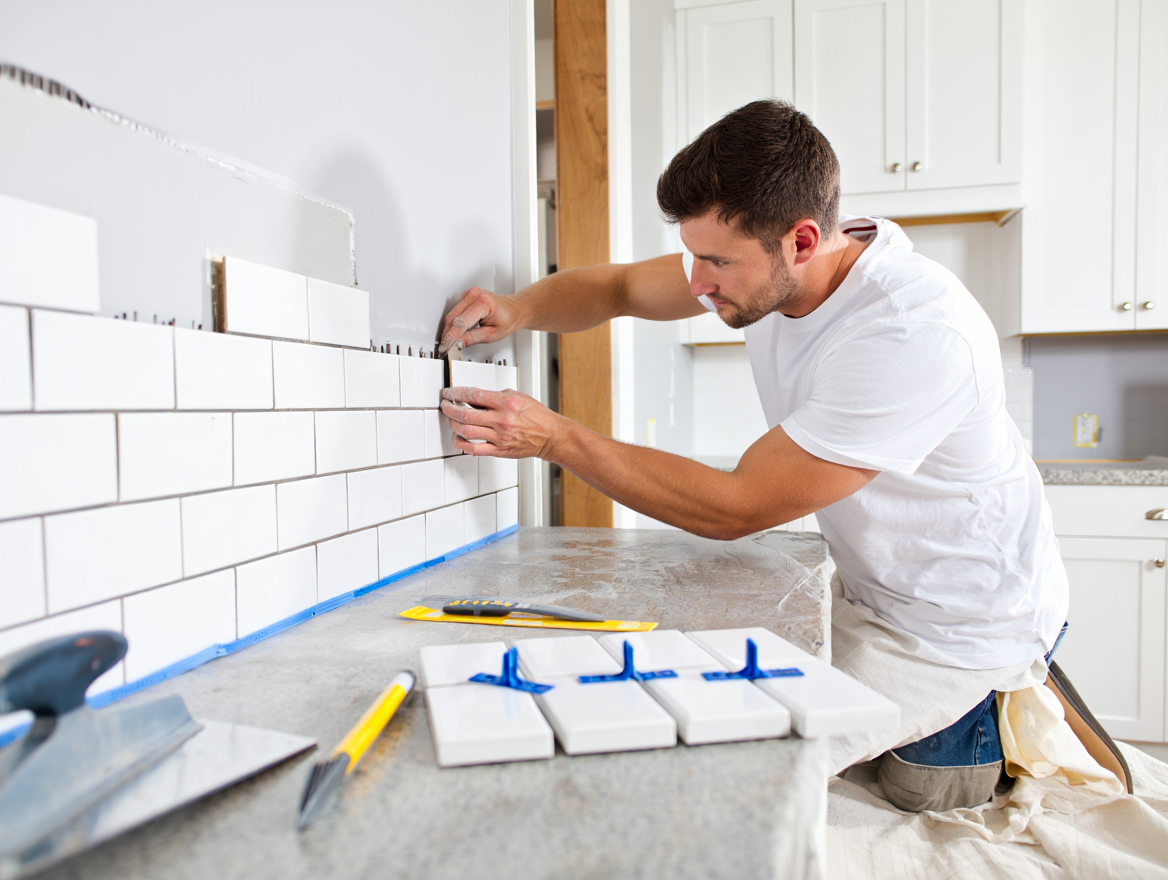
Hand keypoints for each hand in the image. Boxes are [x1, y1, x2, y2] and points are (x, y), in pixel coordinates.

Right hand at [438, 287, 521, 353]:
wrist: (513, 309)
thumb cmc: (507, 319)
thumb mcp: (492, 334)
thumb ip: (473, 338)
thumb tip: (458, 343)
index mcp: (484, 303)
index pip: (461, 322)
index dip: (451, 337)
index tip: (446, 347)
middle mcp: (474, 295)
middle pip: (453, 317)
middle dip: (448, 334)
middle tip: (446, 348)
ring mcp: (469, 293)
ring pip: (451, 314)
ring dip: (449, 329)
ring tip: (451, 342)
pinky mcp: (466, 296)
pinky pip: (454, 311)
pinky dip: (453, 322)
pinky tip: (456, 331)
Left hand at [440, 387, 566, 459]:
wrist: (550, 436)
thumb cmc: (537, 416)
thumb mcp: (518, 396)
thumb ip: (497, 396)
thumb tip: (477, 397)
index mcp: (506, 403)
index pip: (474, 395)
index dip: (456, 393)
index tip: (449, 393)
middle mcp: (501, 420)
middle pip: (465, 414)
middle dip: (449, 409)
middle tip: (445, 406)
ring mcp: (499, 437)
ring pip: (466, 431)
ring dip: (454, 425)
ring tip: (451, 420)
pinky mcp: (499, 450)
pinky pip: (474, 449)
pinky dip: (462, 444)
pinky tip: (459, 438)